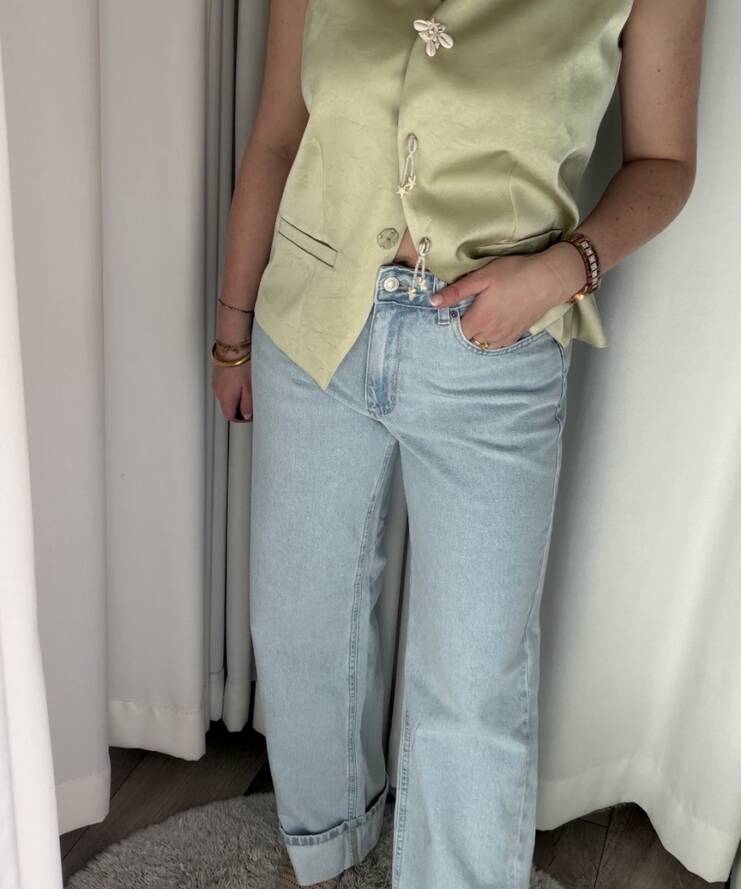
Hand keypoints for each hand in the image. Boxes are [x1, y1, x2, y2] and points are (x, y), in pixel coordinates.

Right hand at [212, 349, 252, 422]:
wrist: (233, 345)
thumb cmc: (242, 364)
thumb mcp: (250, 388)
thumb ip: (248, 404)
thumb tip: (247, 415)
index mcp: (225, 397)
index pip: (230, 416)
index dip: (241, 419)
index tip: (251, 415)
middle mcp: (218, 391)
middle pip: (228, 406)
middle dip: (240, 408)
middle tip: (252, 403)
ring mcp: (217, 381)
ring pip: (227, 396)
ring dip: (238, 396)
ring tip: (249, 389)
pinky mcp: (219, 373)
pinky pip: (226, 386)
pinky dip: (234, 387)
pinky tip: (243, 380)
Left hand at [429, 241, 586, 348]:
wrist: (549, 279)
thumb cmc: (515, 273)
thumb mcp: (482, 277)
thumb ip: (456, 292)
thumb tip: (433, 302)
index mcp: (478, 320)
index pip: (454, 332)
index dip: (450, 322)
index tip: (452, 310)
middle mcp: (490, 334)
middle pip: (467, 339)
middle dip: (463, 328)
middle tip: (464, 311)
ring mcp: (504, 337)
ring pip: (481, 343)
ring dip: (476, 334)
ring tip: (478, 316)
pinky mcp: (515, 336)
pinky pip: (496, 344)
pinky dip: (490, 337)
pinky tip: (492, 323)